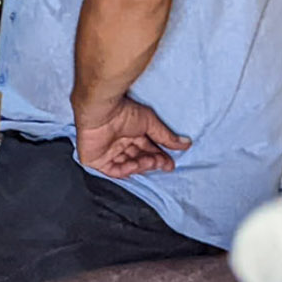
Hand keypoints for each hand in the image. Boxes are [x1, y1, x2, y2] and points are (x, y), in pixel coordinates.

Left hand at [74, 95, 189, 177]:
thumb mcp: (150, 123)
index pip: (146, 149)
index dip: (158, 156)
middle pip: (138, 158)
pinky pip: (113, 170)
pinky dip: (126, 170)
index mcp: (128, 132)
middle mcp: (118, 143)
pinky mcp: (95, 160)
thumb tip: (186, 144)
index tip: (170, 163)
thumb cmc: (123, 111)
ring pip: (128, 166)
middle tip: (162, 162)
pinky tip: (135, 165)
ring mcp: (106, 152)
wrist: (101, 110)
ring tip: (151, 161)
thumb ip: (166, 136)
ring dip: (142, 166)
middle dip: (152, 162)